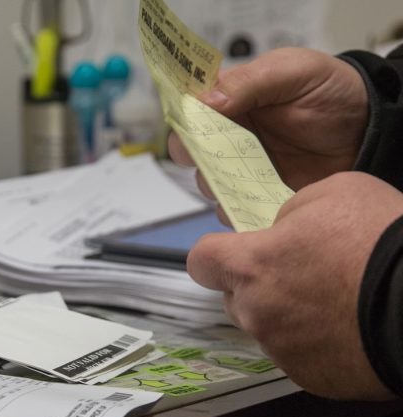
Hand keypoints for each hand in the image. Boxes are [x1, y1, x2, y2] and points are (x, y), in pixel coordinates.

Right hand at [169, 47, 367, 195]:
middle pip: (190, 150)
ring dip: (215, 186)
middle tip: (214, 156)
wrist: (368, 128)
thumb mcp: (291, 71)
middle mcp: (228, 134)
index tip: (192, 126)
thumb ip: (248, 83)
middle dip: (194, 156)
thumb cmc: (330, 90)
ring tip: (238, 182)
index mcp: (228, 99)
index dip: (183, 118)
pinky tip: (253, 203)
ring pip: (208, 182)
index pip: (189, 109)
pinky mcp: (259, 194)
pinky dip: (237, 211)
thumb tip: (206, 101)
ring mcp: (242, 166)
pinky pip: (235, 209)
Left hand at [186, 172, 402, 399]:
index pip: (201, 261)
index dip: (217, 255)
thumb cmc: (385, 242)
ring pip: (268, 329)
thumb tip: (280, 229)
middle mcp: (257, 312)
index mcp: (252, 265)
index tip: (234, 254)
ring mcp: (282, 350)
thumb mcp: (334, 192)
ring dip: (289, 318)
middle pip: (235, 298)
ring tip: (336, 301)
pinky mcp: (311, 379)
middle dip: (258, 287)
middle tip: (304, 275)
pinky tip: (349, 328)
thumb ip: (289, 212)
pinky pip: (300, 358)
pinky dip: (317, 346)